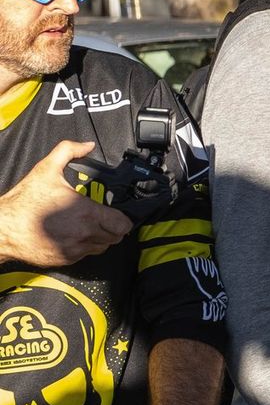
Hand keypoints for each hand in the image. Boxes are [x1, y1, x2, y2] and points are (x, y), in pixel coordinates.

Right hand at [0, 140, 131, 266]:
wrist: (2, 228)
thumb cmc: (24, 202)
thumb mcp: (46, 169)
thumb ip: (69, 151)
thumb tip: (87, 145)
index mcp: (87, 213)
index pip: (122, 224)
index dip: (123, 219)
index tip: (116, 213)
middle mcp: (85, 234)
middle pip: (116, 237)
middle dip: (113, 228)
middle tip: (103, 219)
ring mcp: (76, 249)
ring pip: (102, 247)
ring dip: (100, 238)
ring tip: (87, 226)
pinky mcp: (66, 259)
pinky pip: (85, 255)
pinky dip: (83, 247)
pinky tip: (72, 235)